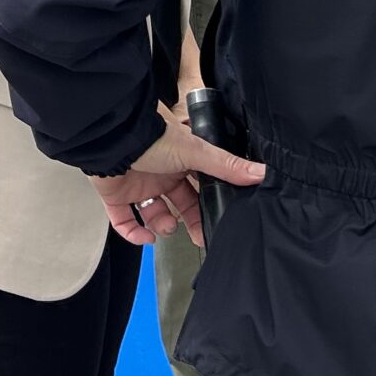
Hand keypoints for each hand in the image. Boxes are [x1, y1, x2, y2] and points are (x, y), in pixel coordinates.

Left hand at [91, 112, 266, 249]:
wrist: (113, 138)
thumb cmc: (154, 138)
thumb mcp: (196, 152)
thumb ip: (227, 166)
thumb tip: (262, 173)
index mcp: (182, 161)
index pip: (200, 187)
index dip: (208, 205)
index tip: (219, 220)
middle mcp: (161, 173)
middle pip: (180, 204)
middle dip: (190, 222)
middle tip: (198, 236)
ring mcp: (138, 184)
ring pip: (154, 214)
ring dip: (162, 226)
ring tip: (165, 227)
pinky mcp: (116, 195)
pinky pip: (124, 221)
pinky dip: (133, 234)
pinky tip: (145, 237)